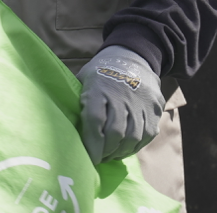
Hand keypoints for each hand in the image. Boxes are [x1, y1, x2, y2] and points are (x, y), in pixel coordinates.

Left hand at [76, 46, 163, 162]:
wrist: (132, 56)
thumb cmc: (101, 73)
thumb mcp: (83, 79)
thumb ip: (75, 99)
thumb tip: (61, 125)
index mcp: (99, 87)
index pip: (95, 121)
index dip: (92, 144)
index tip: (89, 158)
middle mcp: (122, 94)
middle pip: (116, 132)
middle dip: (106, 152)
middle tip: (100, 159)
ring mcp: (142, 101)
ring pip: (133, 137)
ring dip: (121, 152)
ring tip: (112, 155)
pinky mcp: (155, 107)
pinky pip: (147, 134)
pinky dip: (136, 146)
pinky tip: (126, 148)